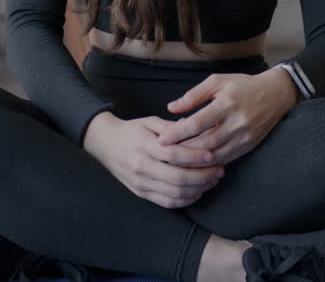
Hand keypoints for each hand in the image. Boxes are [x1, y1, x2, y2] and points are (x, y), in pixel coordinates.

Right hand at [82, 112, 224, 208]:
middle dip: (203, 177)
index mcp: (144, 147)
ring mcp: (141, 183)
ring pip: (174, 194)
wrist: (104, 144)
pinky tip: (197, 192)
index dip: (195, 157)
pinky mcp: (141, 193)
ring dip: (198, 190)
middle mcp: (142, 167)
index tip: (212, 156)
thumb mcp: (150, 121)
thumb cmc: (131, 131)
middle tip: (219, 171)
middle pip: (177, 179)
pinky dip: (185, 200)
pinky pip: (166, 202)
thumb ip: (171, 127)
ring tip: (212, 181)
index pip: (174, 155)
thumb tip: (194, 128)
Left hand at [158, 68, 298, 166]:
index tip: (161, 140)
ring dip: (194, 162)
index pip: (197, 123)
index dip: (177, 133)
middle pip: (204, 144)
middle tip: (163, 156)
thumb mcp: (217, 82)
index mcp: (227, 103)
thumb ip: (194, 95)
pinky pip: (226, 160)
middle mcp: (237, 122)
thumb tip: (171, 108)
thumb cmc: (243, 85)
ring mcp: (245, 137)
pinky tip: (196, 165)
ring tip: (176, 163)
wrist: (276, 94)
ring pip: (215, 156)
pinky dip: (209, 164)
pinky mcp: (249, 146)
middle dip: (182, 152)